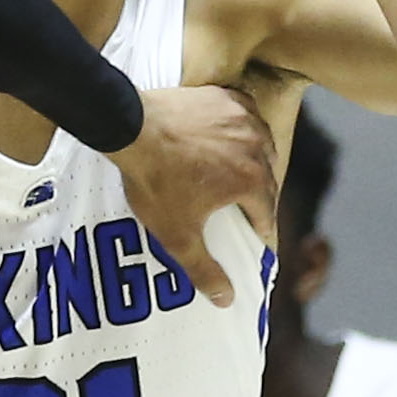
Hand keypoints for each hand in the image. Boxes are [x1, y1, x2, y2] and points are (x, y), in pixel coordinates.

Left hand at [112, 83, 273, 306]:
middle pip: (266, 177)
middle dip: (255, 195)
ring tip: (232, 172)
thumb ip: (204, 270)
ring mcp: (242, 116)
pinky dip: (238, 128)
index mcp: (252, 180)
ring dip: (252, 159)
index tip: (248, 238)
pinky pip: (243, 115)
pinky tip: (223, 138)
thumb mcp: (177, 235)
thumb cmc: (155, 182)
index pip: (266, 213)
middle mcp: (258, 146)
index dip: (257, 230)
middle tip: (237, 207)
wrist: (130, 127)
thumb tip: (228, 300)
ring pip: (259, 144)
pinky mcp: (225, 96)